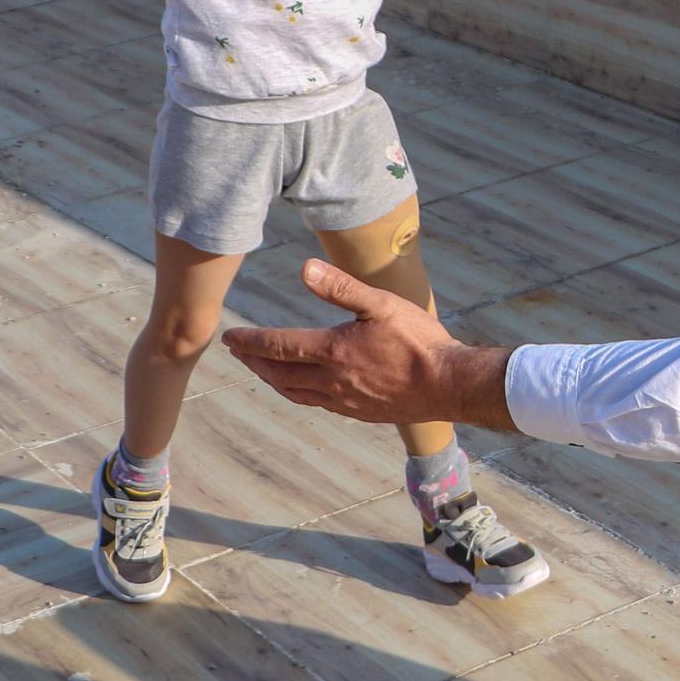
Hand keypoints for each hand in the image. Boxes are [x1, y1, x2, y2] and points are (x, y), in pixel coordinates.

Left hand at [222, 258, 513, 427]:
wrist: (448, 385)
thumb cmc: (419, 341)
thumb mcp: (381, 305)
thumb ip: (340, 287)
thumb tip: (304, 268)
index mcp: (333, 351)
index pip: (279, 345)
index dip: (251, 341)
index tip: (230, 336)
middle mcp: (332, 380)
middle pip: (279, 373)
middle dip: (254, 362)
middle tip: (238, 352)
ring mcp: (344, 400)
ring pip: (295, 393)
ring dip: (272, 380)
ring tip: (261, 370)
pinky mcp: (358, 412)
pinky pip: (316, 404)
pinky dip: (297, 394)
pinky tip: (301, 388)